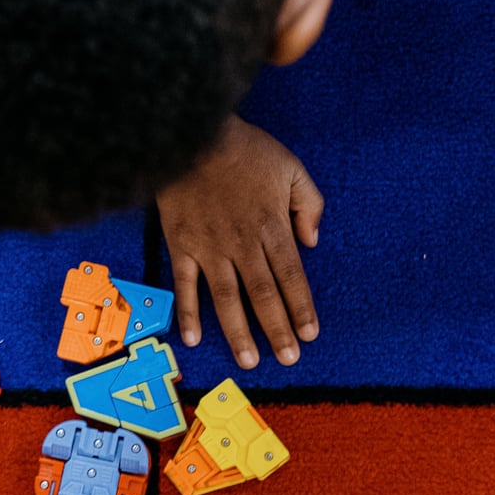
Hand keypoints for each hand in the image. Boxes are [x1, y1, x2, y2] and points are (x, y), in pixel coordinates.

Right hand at [157, 115, 322, 368]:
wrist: (192, 133)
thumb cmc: (245, 149)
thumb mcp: (291, 167)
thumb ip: (309, 204)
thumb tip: (313, 241)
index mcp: (271, 226)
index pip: (291, 276)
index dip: (301, 307)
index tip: (310, 334)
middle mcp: (242, 244)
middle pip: (263, 295)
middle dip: (277, 330)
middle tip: (288, 359)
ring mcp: (209, 247)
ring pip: (226, 298)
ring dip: (238, 332)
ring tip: (249, 361)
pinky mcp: (181, 244)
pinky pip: (184, 285)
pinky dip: (188, 313)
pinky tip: (193, 339)